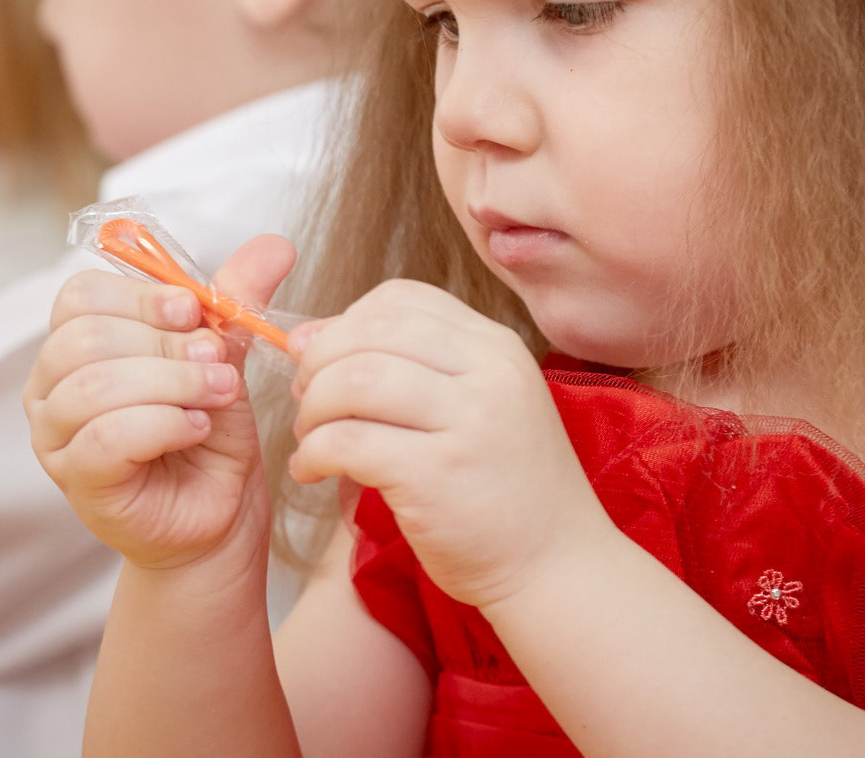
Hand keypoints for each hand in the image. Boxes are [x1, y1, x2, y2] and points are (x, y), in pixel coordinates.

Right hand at [25, 236, 294, 570]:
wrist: (219, 516)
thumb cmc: (208, 436)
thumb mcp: (222, 356)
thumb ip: (236, 300)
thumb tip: (276, 245)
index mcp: (74, 344)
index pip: (81, 295)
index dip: (142, 295)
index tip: (195, 311)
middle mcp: (49, 387)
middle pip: (86, 336)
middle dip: (165, 344)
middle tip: (218, 364)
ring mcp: (54, 438)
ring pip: (95, 384)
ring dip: (173, 382)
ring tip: (218, 395)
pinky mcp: (77, 480)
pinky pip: (106, 435)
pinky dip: (164, 423)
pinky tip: (196, 428)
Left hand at [287, 280, 609, 611]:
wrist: (557, 566)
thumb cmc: (507, 491)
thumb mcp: (480, 407)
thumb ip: (410, 366)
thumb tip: (309, 338)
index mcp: (497, 347)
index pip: (402, 298)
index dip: (346, 322)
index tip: (325, 360)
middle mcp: (488, 372)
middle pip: (370, 332)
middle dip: (319, 362)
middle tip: (307, 402)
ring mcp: (467, 421)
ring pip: (353, 380)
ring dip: (313, 408)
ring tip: (309, 438)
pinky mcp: (437, 475)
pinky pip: (347, 442)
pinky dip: (312, 454)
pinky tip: (311, 471)